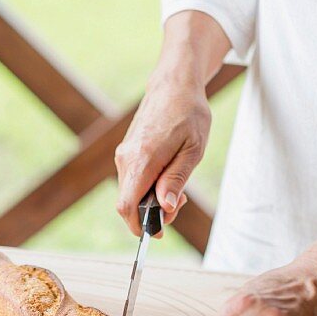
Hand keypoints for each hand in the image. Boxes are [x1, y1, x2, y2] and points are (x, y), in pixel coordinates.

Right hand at [114, 70, 208, 234]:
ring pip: (129, 194)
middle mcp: (126, 159)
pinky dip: (147, 189)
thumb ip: (176, 180)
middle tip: (179, 201)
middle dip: (151, 214)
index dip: (140, 226)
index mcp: (142, 159)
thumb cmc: (188, 113)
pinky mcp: (126, 153)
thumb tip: (163, 208)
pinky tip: (166, 176)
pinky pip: (131, 182)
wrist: (173, 84)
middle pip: (127, 205)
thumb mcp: (193, 150)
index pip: (126, 206)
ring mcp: (123, 155)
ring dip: (150, 201)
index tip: (160, 231)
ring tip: (176, 185)